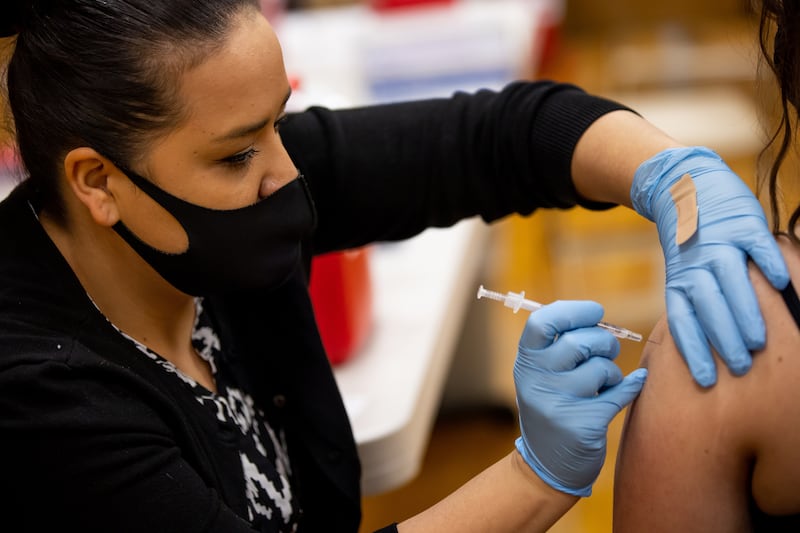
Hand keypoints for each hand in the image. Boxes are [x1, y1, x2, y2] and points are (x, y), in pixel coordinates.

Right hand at [514, 300, 646, 496]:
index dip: (573, 310)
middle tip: (608, 351)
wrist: (547, 464)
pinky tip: (633, 385)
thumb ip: (559, 344)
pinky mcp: (582, 427)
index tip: (595, 313)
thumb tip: (597, 316)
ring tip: (605, 384)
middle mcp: (536, 382)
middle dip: (603, 342)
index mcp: (525, 363)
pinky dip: (631, 387)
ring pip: (601, 369)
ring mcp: (557, 405)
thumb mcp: (542, 374)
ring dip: (612, 372)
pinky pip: (620, 394)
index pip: (542, 322)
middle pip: (578, 341)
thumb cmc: (552, 405)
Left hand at [631, 146, 789, 386]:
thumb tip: (714, 345)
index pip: (683, 321)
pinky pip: (755, 245)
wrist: (684, 189)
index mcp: (679, 281)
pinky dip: (767, 262)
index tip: (704, 381)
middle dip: (722, 338)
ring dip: (744, 310)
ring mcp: (718, 243)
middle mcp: (695, 264)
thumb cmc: (692, 244)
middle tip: (740, 367)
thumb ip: (698, 303)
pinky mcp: (740, 224)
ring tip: (759, 340)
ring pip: (730, 279)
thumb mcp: (684, 272)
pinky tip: (783, 282)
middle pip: (707, 305)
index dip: (693, 350)